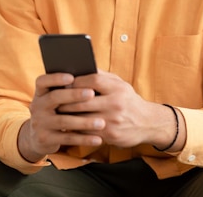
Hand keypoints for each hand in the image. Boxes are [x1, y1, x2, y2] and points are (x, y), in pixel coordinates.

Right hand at [17, 73, 105, 162]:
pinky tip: (98, 139)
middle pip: (54, 97)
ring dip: (84, 122)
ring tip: (101, 122)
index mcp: (40, 93)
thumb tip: (91, 78)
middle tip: (92, 93)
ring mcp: (40, 123)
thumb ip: (67, 89)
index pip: (42, 81)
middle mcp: (37, 106)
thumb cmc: (55, 111)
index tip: (72, 77)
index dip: (56, 78)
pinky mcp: (45, 139)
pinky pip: (67, 138)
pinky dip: (84, 139)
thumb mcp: (55, 100)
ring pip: (63, 121)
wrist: (37, 137)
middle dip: (74, 95)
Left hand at [64, 71, 184, 149]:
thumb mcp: (119, 84)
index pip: (92, 81)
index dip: (76, 81)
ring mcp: (113, 120)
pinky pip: (88, 131)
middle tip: (54, 99)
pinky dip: (76, 128)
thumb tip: (78, 67)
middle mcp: (116, 103)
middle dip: (66, 100)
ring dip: (68, 115)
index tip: (64, 82)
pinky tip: (68, 124)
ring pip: (83, 117)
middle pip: (84, 101)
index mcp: (117, 87)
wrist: (148, 122)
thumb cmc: (127, 99)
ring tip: (57, 111)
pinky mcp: (111, 135)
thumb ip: (101, 76)